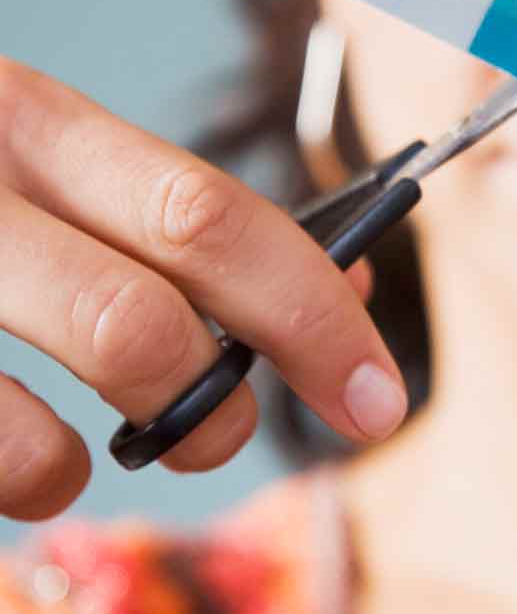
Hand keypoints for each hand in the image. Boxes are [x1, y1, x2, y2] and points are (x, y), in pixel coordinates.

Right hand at [0, 59, 405, 520]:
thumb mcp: (54, 170)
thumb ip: (188, 225)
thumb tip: (353, 281)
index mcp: (32, 125)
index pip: (213, 221)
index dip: (316, 319)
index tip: (382, 396)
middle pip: (141, 326)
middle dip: (222, 407)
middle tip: (233, 433)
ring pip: (37, 443)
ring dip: (113, 467)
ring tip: (110, 449)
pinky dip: (24, 488)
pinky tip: (21, 458)